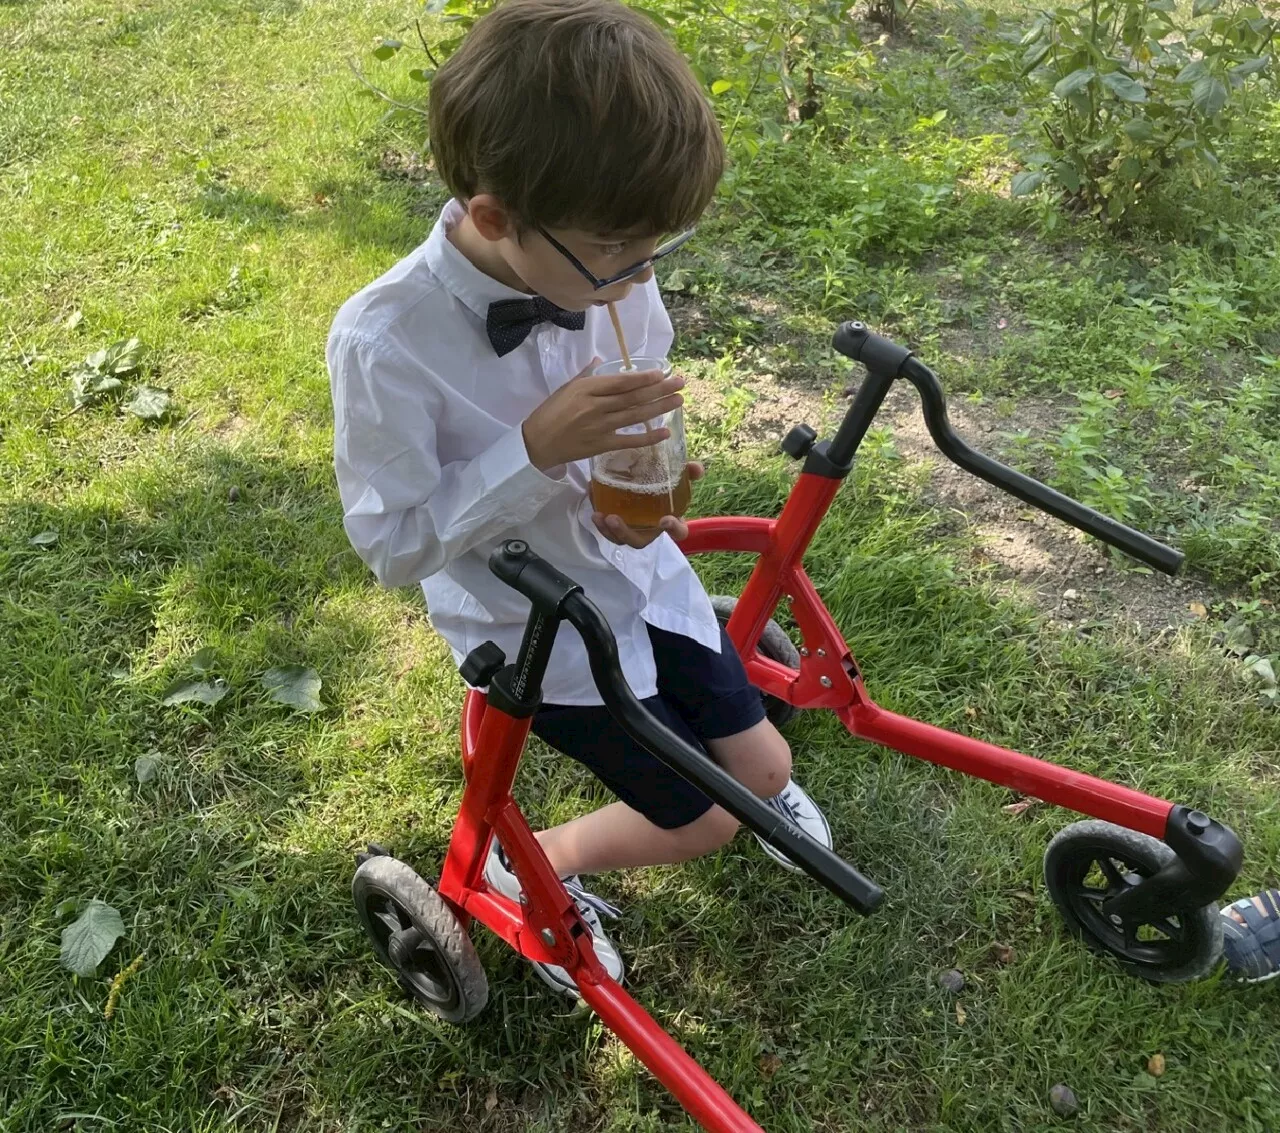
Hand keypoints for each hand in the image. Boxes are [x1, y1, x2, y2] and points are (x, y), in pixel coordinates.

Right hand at [523, 357, 684, 471]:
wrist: (538, 443)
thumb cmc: (551, 412)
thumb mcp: (567, 387)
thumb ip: (587, 374)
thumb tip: (602, 359)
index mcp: (587, 389)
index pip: (621, 382)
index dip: (643, 378)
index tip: (661, 372)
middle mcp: (595, 407)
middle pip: (633, 397)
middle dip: (659, 389)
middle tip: (680, 383)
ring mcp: (600, 427)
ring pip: (635, 416)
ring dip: (659, 408)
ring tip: (678, 401)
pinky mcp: (601, 446)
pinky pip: (629, 441)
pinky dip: (648, 437)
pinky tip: (665, 432)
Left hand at [593, 462, 704, 547]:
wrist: (645, 482)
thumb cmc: (664, 485)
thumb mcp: (676, 477)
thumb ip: (687, 472)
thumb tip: (696, 467)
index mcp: (669, 522)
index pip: (678, 532)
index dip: (673, 529)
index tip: (666, 519)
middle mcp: (649, 531)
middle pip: (638, 541)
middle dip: (625, 533)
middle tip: (613, 518)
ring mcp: (631, 530)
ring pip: (618, 538)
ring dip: (607, 530)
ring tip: (598, 515)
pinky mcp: (615, 524)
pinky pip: (605, 526)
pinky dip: (598, 515)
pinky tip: (592, 496)